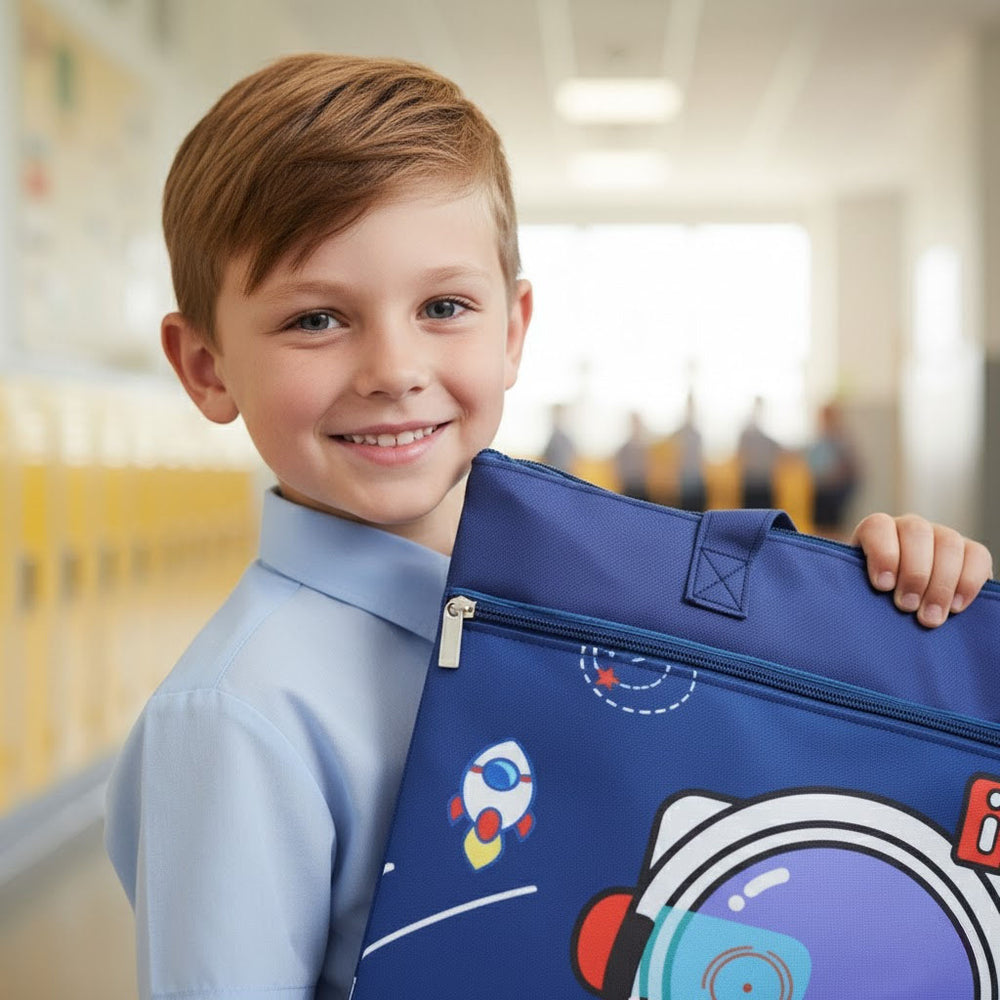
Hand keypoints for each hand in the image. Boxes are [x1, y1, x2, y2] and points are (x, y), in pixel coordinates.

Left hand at [851, 513, 993, 627]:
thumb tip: (843, 606)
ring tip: (929, 617)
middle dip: (913, 572)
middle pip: (916, 532)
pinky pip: (977, 555)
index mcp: (877, 532)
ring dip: (940, 583)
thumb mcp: (856, 593)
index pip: (878, 526)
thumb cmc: (871, 603)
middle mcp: (909, 529)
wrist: (902, 611)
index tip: (882, 586)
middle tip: (907, 607)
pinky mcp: (969, 553)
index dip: (882, 553)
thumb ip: (851, 591)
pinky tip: (956, 607)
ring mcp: (941, 537)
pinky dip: (968, 581)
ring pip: (948, 543)